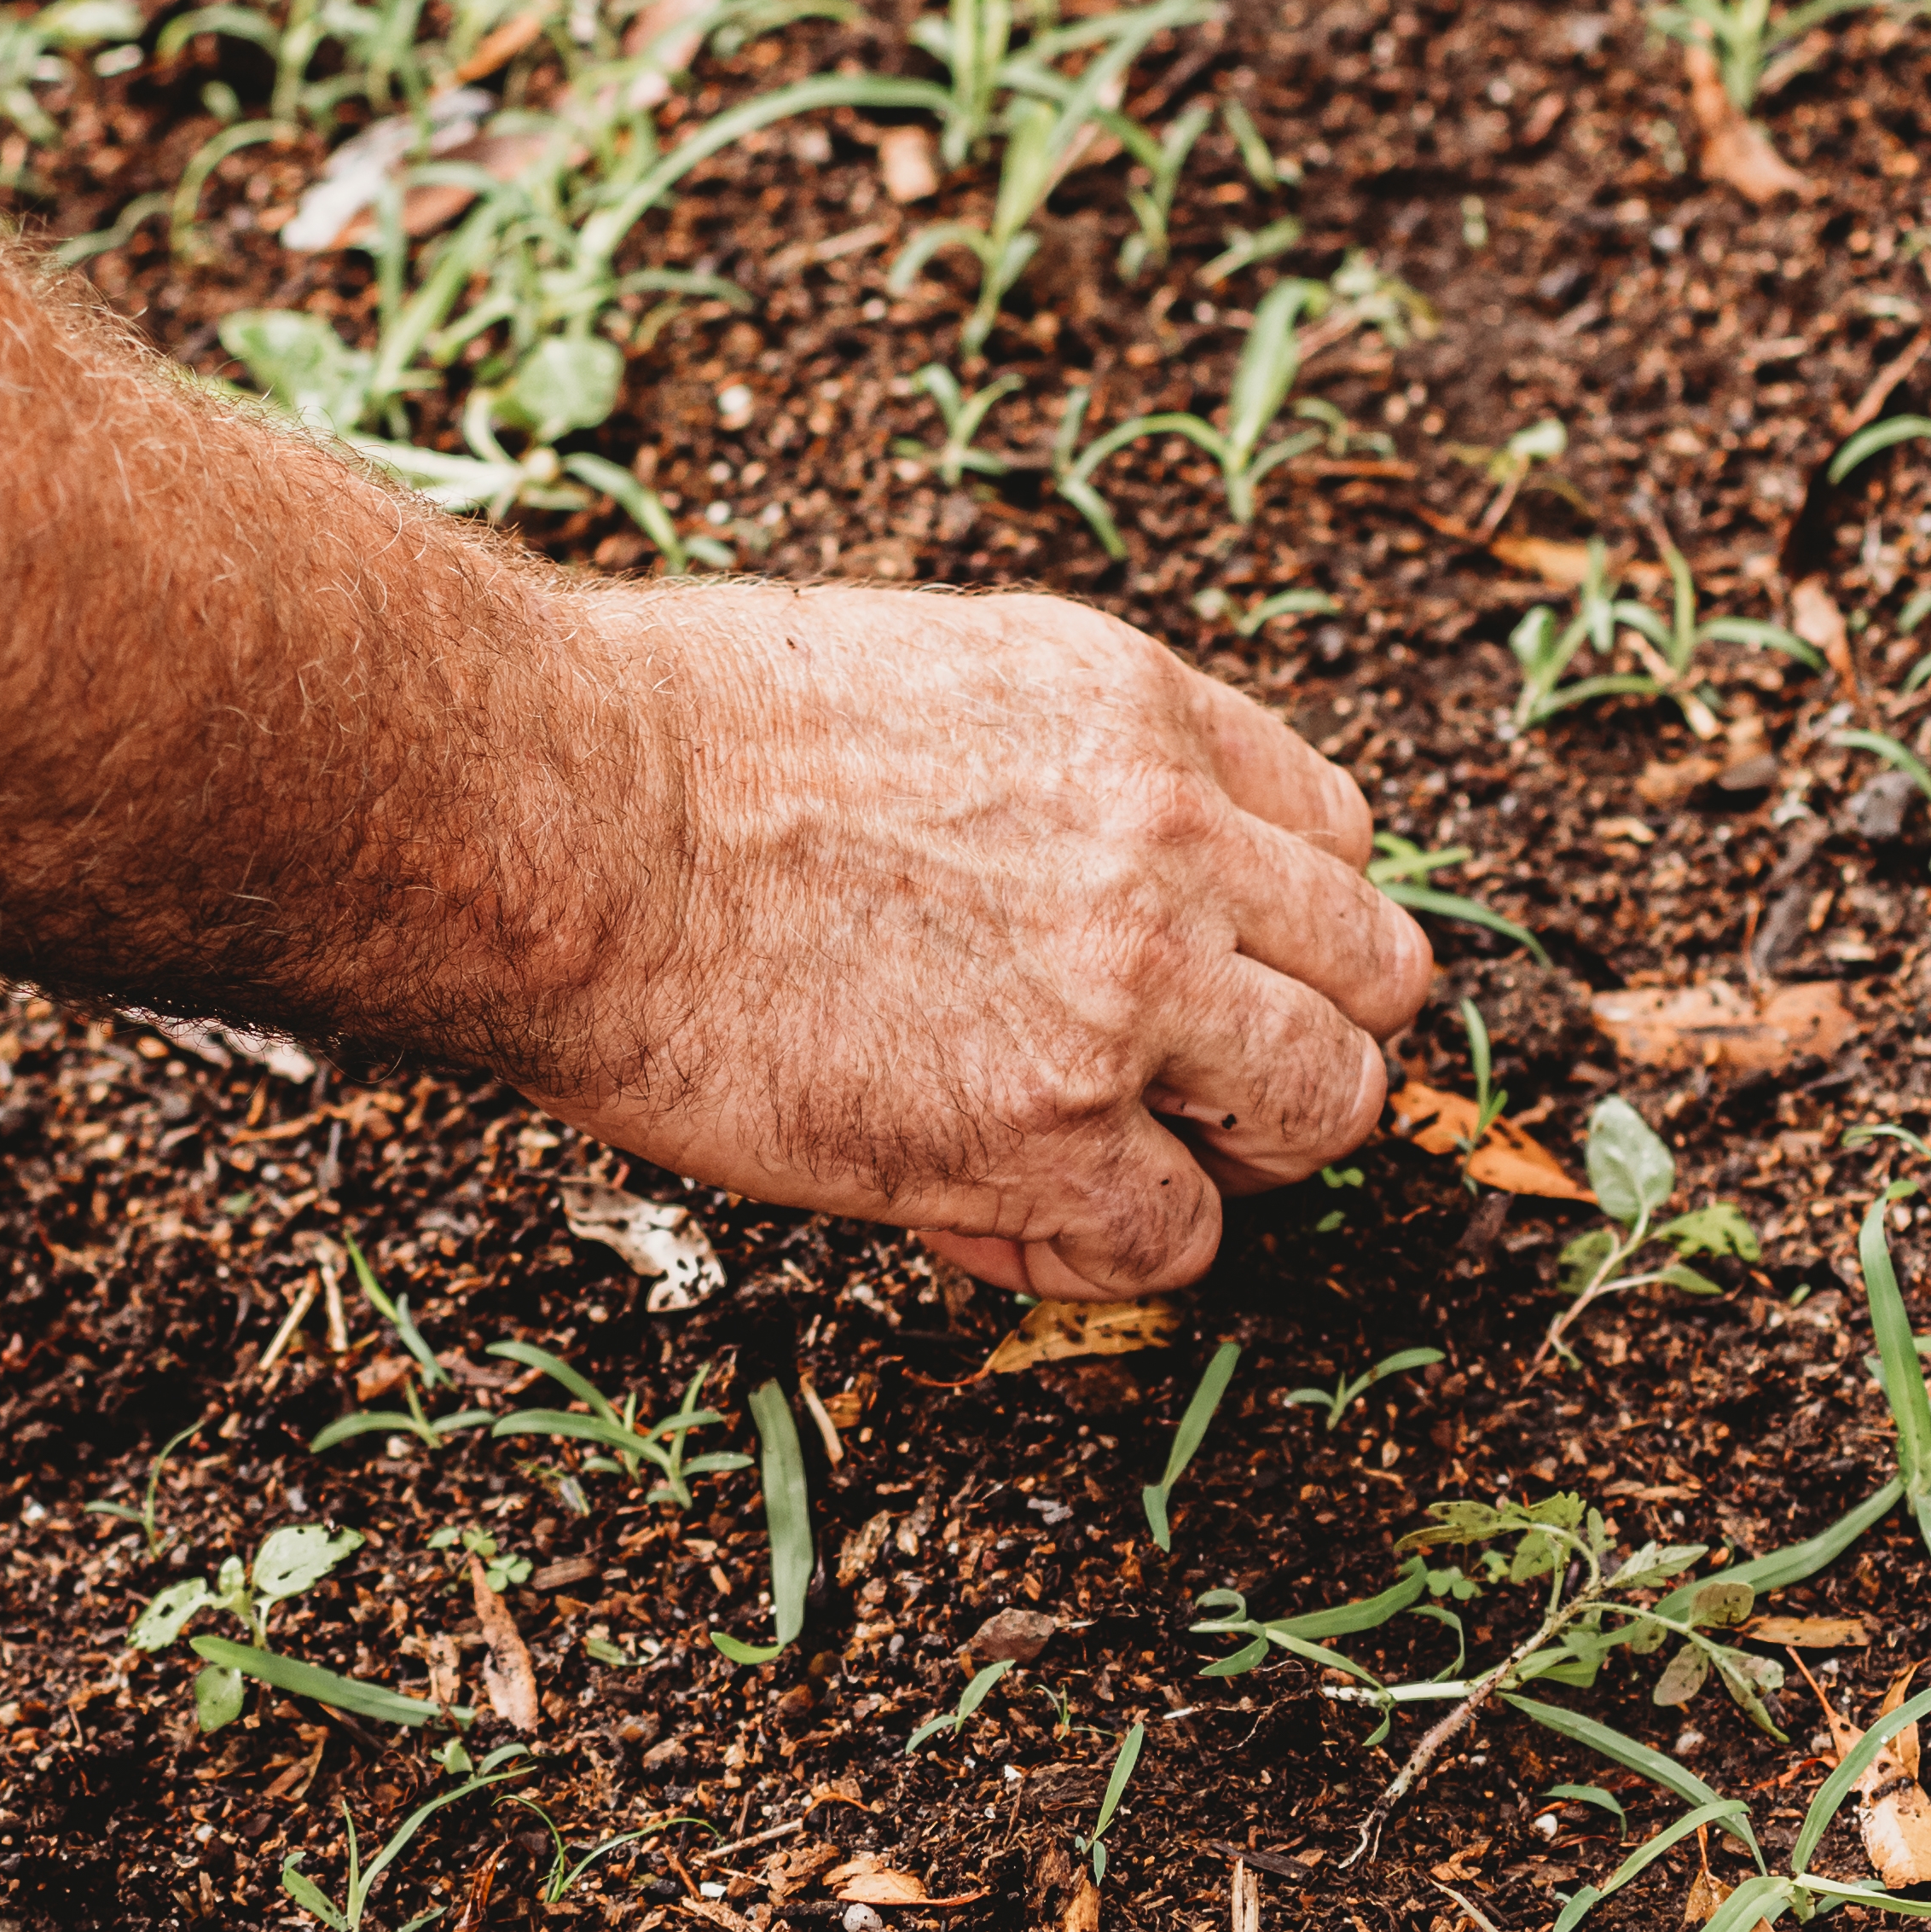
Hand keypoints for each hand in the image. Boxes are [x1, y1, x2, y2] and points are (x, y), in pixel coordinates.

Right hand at [542, 585, 1432, 1299]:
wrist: (554, 814)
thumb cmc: (681, 744)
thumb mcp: (937, 677)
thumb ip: (1068, 773)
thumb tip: (1105, 878)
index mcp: (1144, 712)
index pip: (1335, 838)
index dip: (1277, 925)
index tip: (1203, 970)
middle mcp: (1172, 841)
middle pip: (1376, 976)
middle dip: (1296, 1040)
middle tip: (1186, 1085)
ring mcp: (1125, 991)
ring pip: (1328, 1106)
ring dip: (1238, 1152)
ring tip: (1118, 1159)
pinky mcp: (1047, 1132)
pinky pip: (1177, 1241)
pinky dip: (1105, 1254)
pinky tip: (1001, 1222)